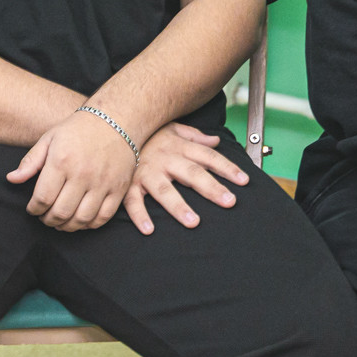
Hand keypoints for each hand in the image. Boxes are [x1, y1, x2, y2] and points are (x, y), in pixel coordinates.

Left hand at [7, 108, 136, 231]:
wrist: (116, 120)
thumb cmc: (78, 129)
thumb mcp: (50, 138)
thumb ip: (30, 162)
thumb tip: (12, 179)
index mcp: (62, 161)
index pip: (43, 198)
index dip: (34, 209)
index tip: (32, 209)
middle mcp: (82, 174)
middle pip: (61, 212)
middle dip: (48, 220)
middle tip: (44, 217)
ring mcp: (102, 183)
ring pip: (81, 219)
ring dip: (67, 226)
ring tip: (60, 222)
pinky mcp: (118, 189)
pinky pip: (103, 218)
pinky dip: (89, 225)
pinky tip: (80, 220)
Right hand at [122, 122, 247, 233]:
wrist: (112, 127)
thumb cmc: (147, 132)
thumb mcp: (172, 128)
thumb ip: (194, 136)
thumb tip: (216, 141)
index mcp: (179, 147)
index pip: (208, 157)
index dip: (227, 168)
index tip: (244, 181)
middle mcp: (165, 159)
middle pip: (192, 174)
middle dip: (211, 188)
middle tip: (229, 201)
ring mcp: (147, 172)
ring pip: (164, 190)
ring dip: (178, 206)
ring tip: (193, 221)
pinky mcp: (129, 184)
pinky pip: (133, 201)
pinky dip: (139, 215)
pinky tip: (149, 229)